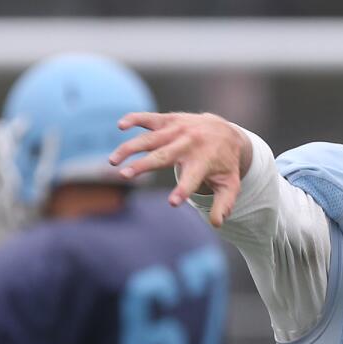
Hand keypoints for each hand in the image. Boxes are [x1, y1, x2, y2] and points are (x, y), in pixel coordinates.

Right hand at [108, 112, 250, 226]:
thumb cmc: (224, 163)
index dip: (183, 190)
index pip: (192, 179)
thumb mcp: (230, 184)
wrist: (227, 131)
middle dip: (142, 165)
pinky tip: (120, 126)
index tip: (173, 203)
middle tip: (124, 176)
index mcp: (203, 162)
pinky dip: (135, 119)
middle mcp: (189, 144)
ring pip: (149, 139)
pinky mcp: (169, 120)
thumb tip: (217, 224)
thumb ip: (223, 204)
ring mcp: (178, 130)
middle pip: (163, 156)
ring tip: (112, 162)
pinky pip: (149, 118)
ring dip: (129, 148)